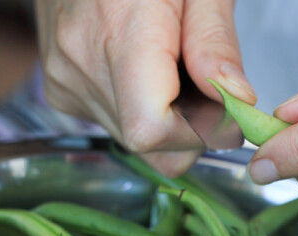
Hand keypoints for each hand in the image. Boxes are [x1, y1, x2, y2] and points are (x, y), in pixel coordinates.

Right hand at [34, 0, 254, 175]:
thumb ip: (214, 41)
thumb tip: (236, 99)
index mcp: (121, 29)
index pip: (151, 130)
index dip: (197, 132)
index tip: (222, 108)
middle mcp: (83, 61)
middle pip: (148, 143)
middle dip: (189, 128)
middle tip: (202, 83)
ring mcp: (66, 79)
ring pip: (133, 141)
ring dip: (167, 120)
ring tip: (172, 68)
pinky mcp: (60, 90)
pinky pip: (114, 124)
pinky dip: (141, 110)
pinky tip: (147, 73)